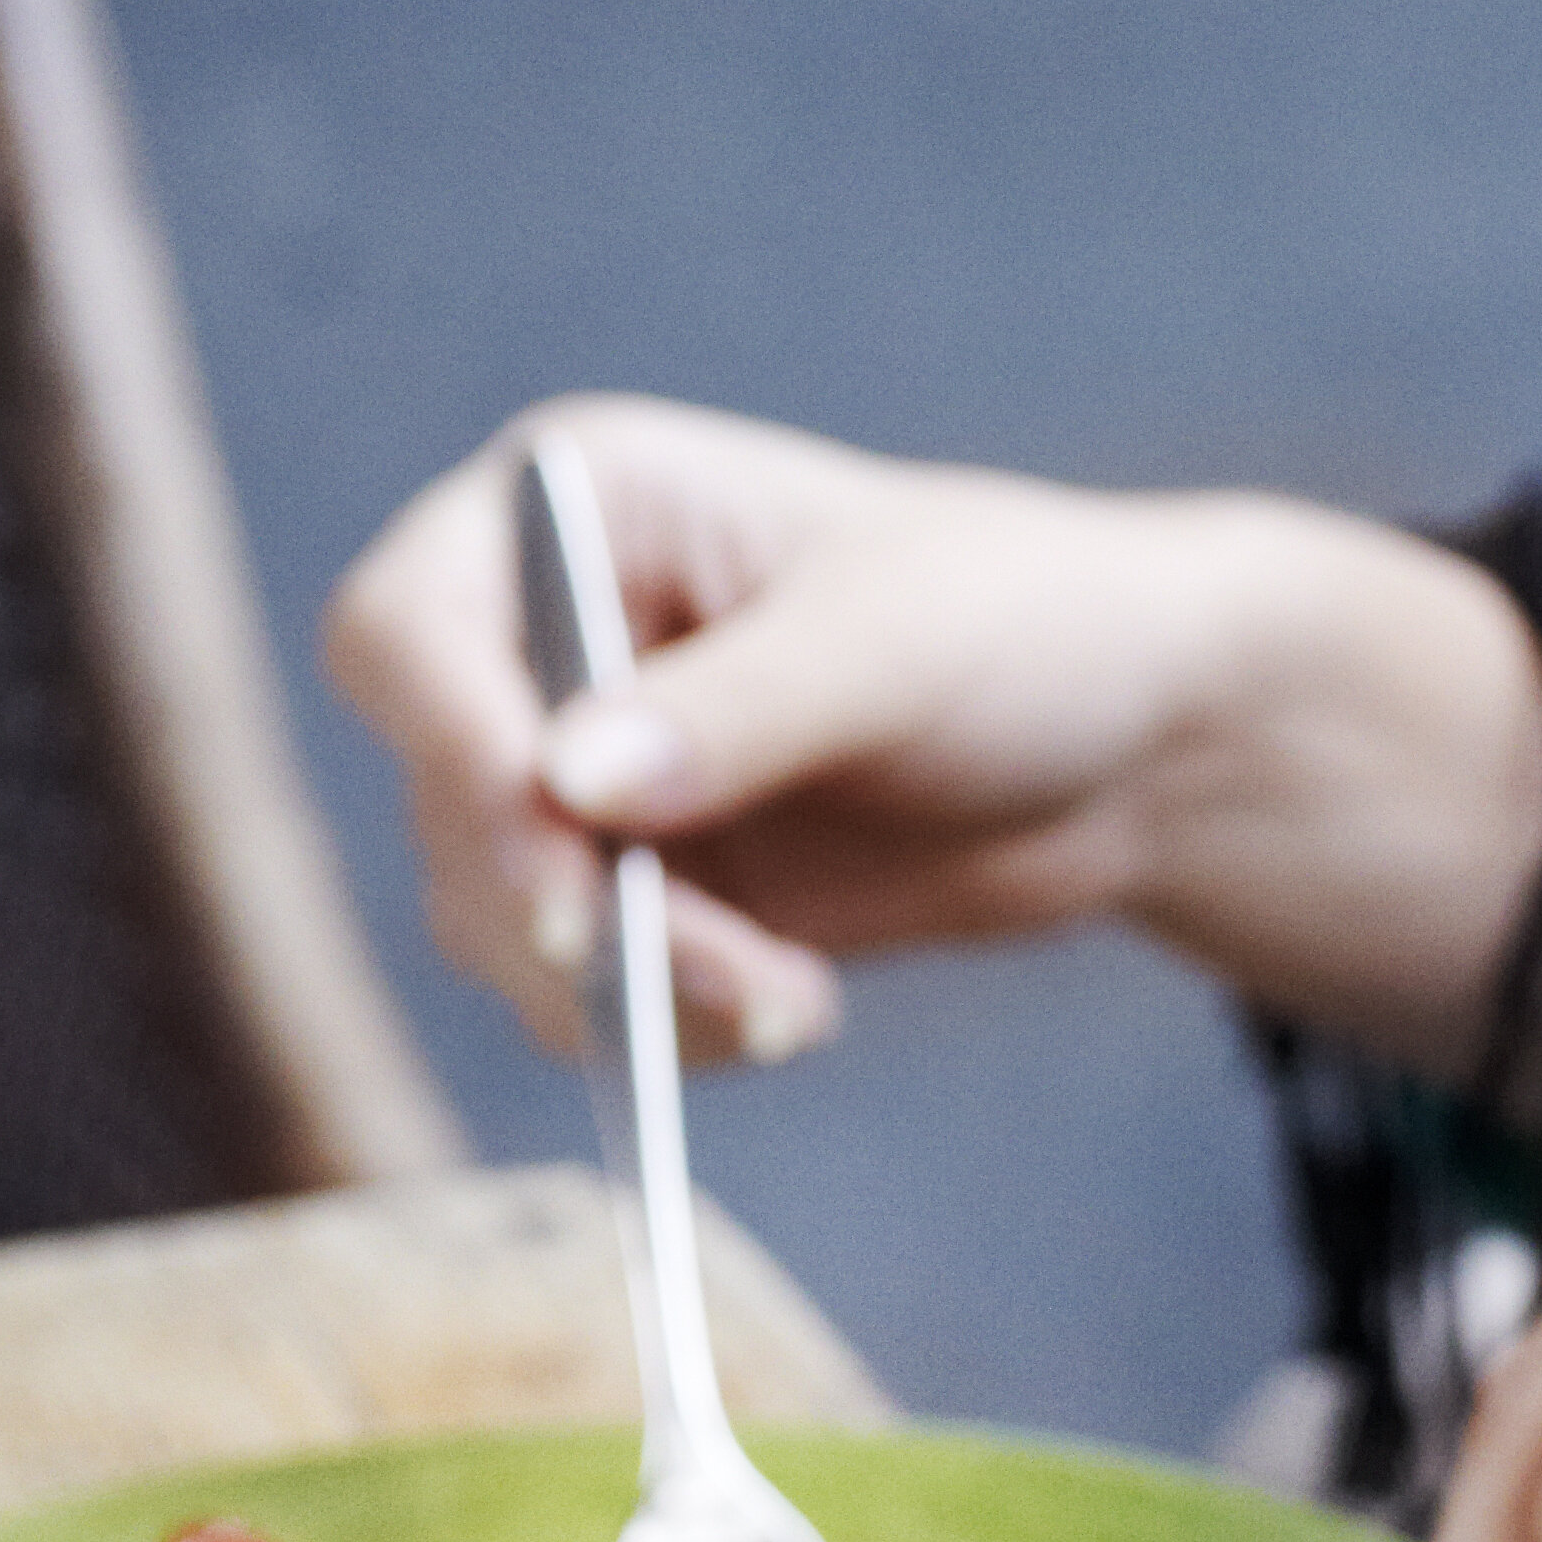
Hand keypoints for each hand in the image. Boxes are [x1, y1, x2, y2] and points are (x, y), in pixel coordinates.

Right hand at [324, 396, 1541, 1076]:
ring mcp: (584, 778)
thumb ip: (734, 715)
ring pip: (502, 926)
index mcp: (573, 508)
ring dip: (633, 996)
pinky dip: (672, 1032)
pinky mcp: (642, 895)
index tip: (559, 870)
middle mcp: (544, 638)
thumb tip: (568, 786)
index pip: (409, 634)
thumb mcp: (889, 648)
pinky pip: (586, 999)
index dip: (457, 756)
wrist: (1133, 747)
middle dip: (573, 916)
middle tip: (726, 979)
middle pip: (448, 806)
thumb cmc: (1023, 627)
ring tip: (793, 1002)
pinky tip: (795, 1009)